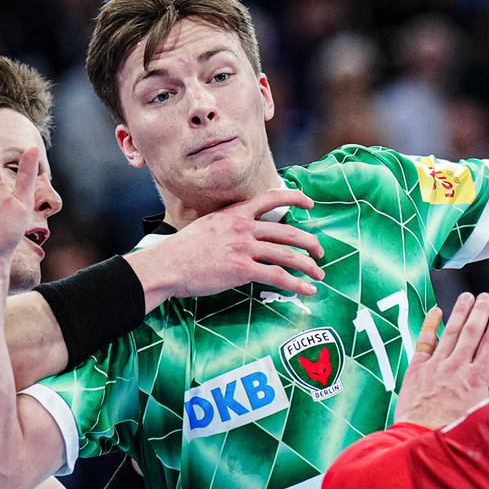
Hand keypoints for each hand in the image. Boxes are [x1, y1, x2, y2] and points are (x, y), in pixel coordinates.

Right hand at [135, 187, 325, 300]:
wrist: (168, 265)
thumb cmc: (183, 250)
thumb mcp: (208, 226)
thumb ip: (229, 225)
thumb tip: (244, 232)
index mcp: (235, 214)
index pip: (270, 198)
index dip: (294, 198)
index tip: (309, 204)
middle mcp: (243, 227)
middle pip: (288, 232)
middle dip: (310, 243)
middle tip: (320, 252)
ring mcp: (243, 248)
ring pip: (287, 254)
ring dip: (308, 266)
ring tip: (319, 275)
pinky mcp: (241, 270)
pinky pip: (277, 276)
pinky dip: (296, 284)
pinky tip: (306, 290)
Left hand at [395, 292, 488, 427]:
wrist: (419, 438)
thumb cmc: (454, 431)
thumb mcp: (484, 416)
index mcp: (476, 379)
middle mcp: (457, 367)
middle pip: (471, 333)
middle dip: (480, 312)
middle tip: (485, 297)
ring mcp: (435, 365)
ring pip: (450, 332)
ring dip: (460, 312)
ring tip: (467, 297)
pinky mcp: (416, 368)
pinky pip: (424, 341)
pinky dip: (430, 324)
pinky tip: (436, 311)